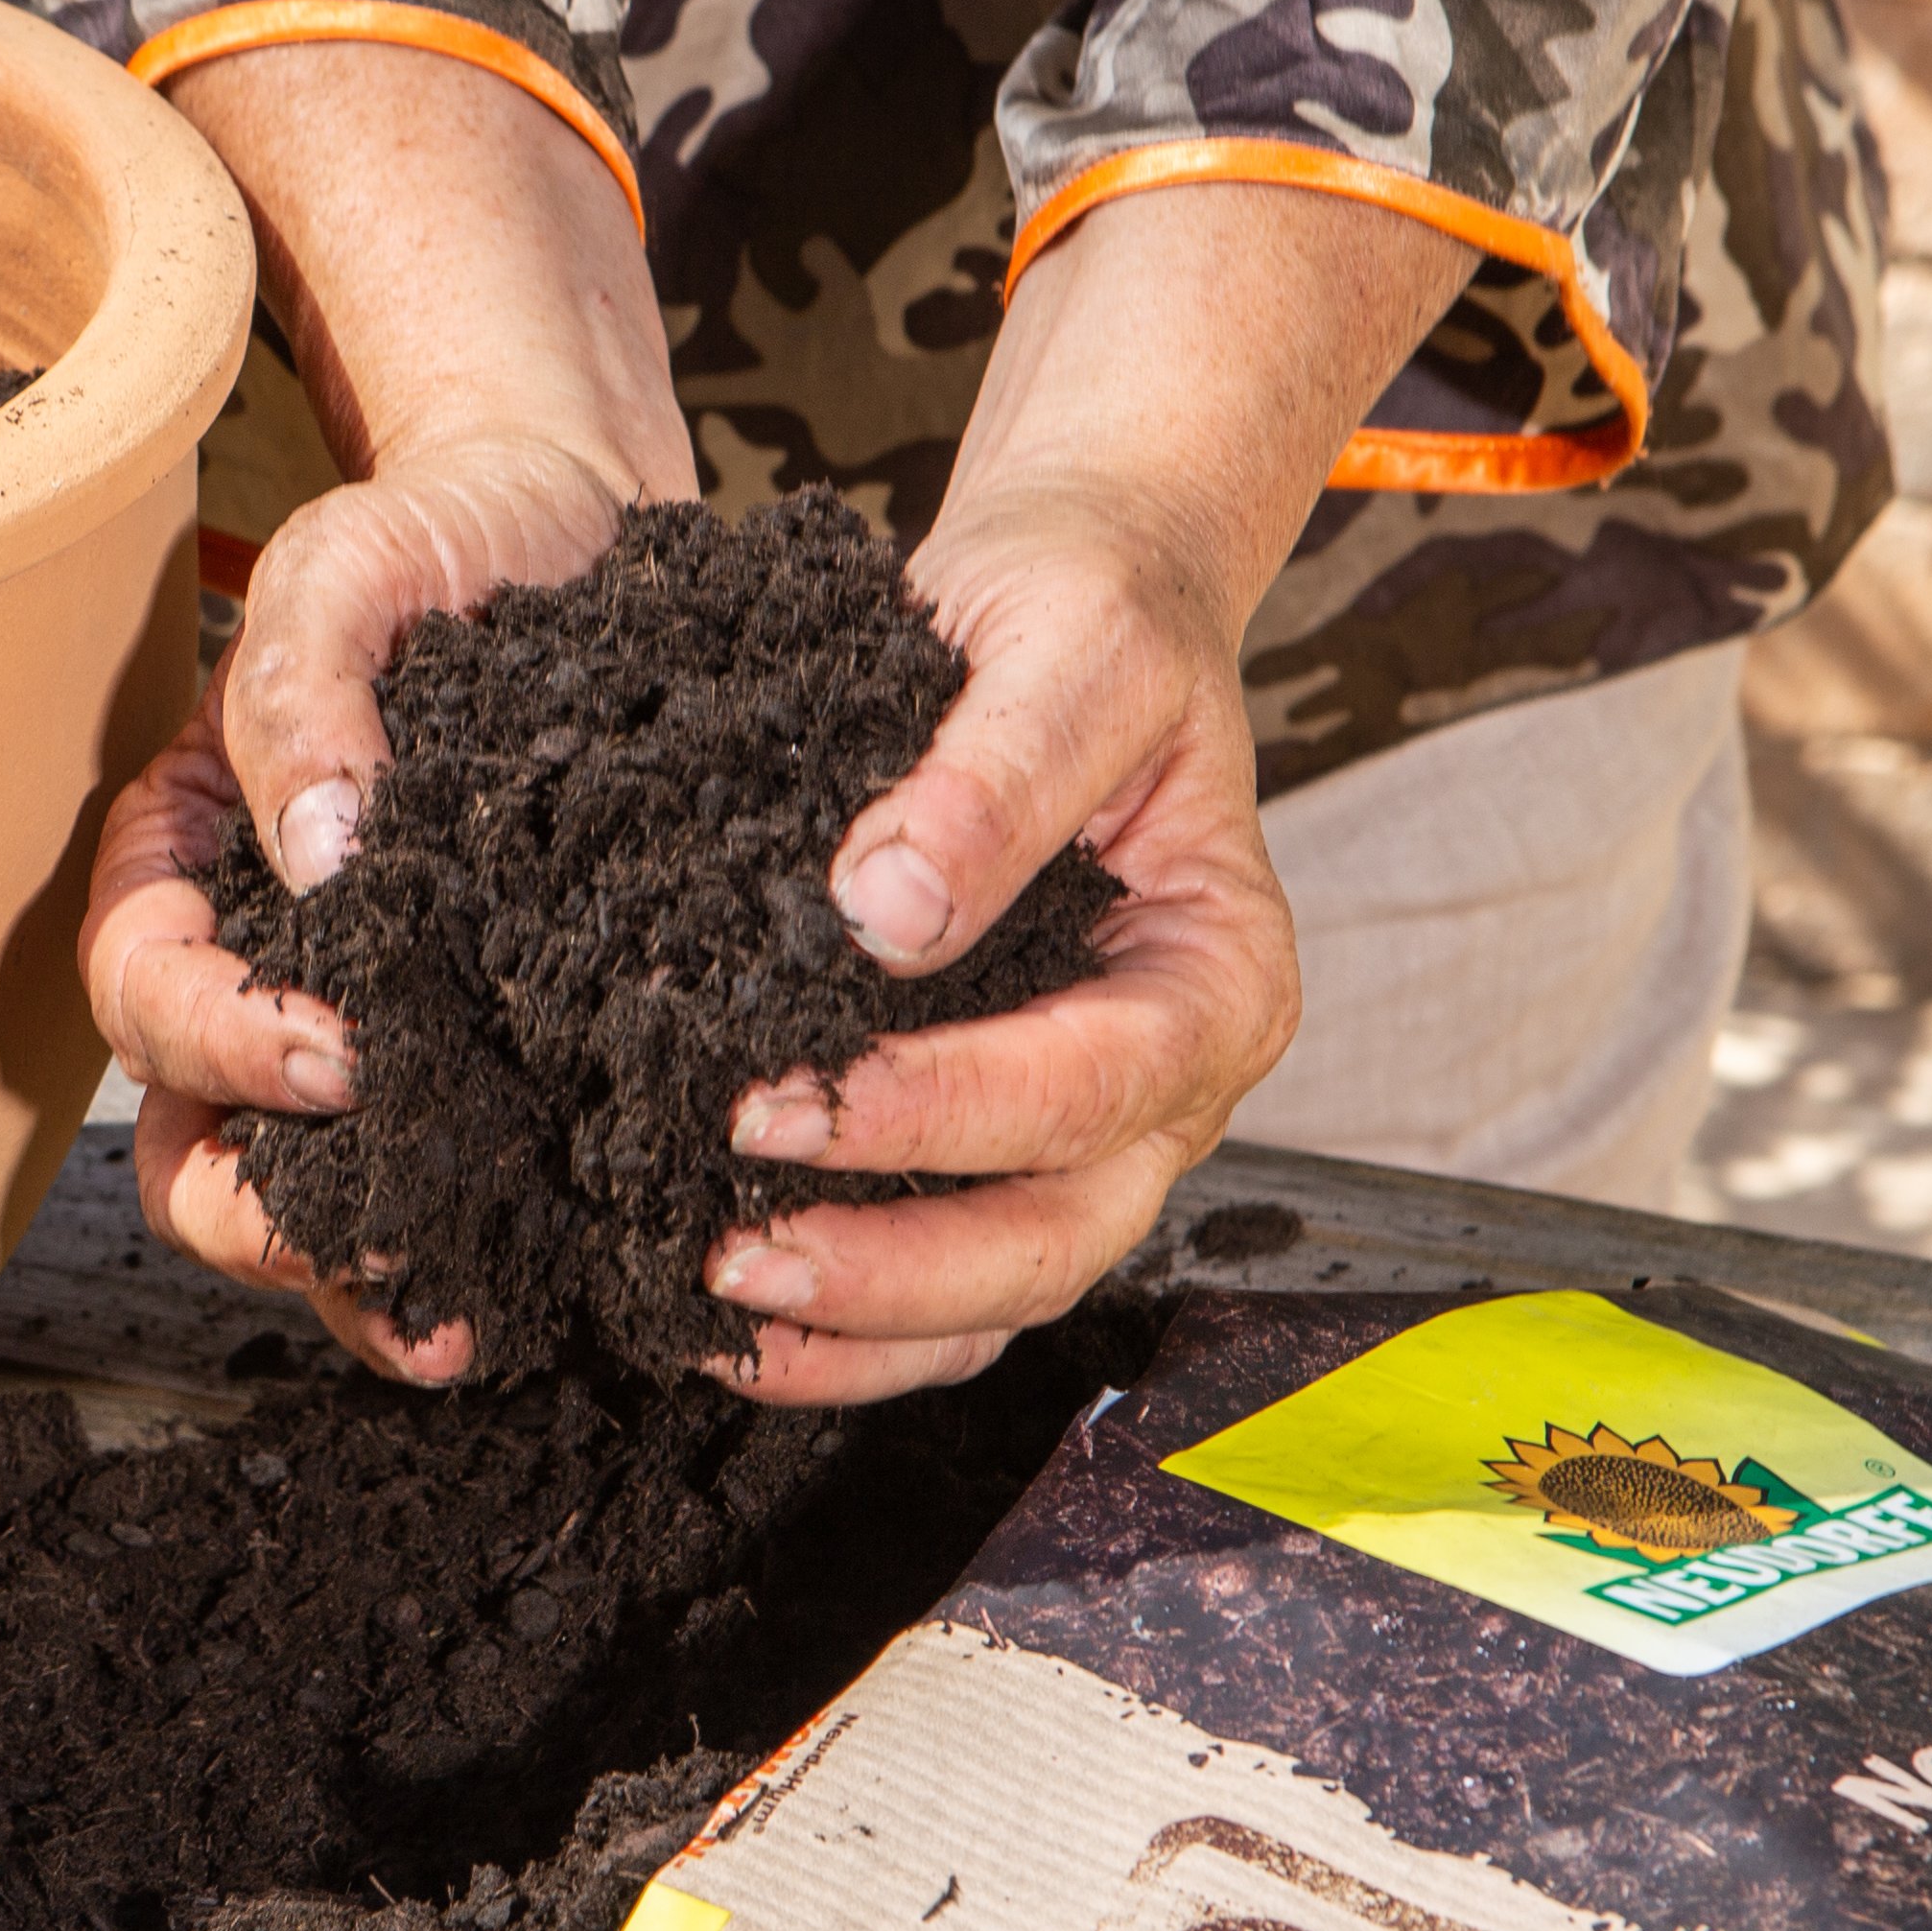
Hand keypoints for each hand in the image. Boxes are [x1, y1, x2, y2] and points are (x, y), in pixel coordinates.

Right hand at [78, 39, 688, 1381]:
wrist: (578, 535)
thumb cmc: (436, 543)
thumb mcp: (347, 567)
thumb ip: (297, 690)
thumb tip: (315, 849)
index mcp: (185, 868)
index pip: (147, 989)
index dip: (221, 1043)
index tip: (340, 1054)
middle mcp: (252, 977)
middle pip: (194, 1148)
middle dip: (271, 1222)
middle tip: (383, 1252)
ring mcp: (363, 1037)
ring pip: (307, 1207)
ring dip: (365, 1283)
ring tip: (464, 1325)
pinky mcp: (482, 1067)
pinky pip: (450, 1191)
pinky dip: (486, 1251)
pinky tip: (562, 1279)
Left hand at [693, 178, 1476, 1402]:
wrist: (1066, 606)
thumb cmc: (1082, 614)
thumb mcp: (1064, 645)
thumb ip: (994, 774)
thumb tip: (888, 911)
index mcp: (1220, 974)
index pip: (1093, 1085)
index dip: (938, 1115)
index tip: (777, 1104)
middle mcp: (1173, 1083)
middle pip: (1060, 1234)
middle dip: (894, 1268)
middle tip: (731, 1252)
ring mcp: (1093, 1134)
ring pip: (1003, 1290)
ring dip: (862, 1323)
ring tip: (711, 1309)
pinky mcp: (1003, 1146)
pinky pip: (946, 1283)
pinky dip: (849, 1324)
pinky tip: (724, 1321)